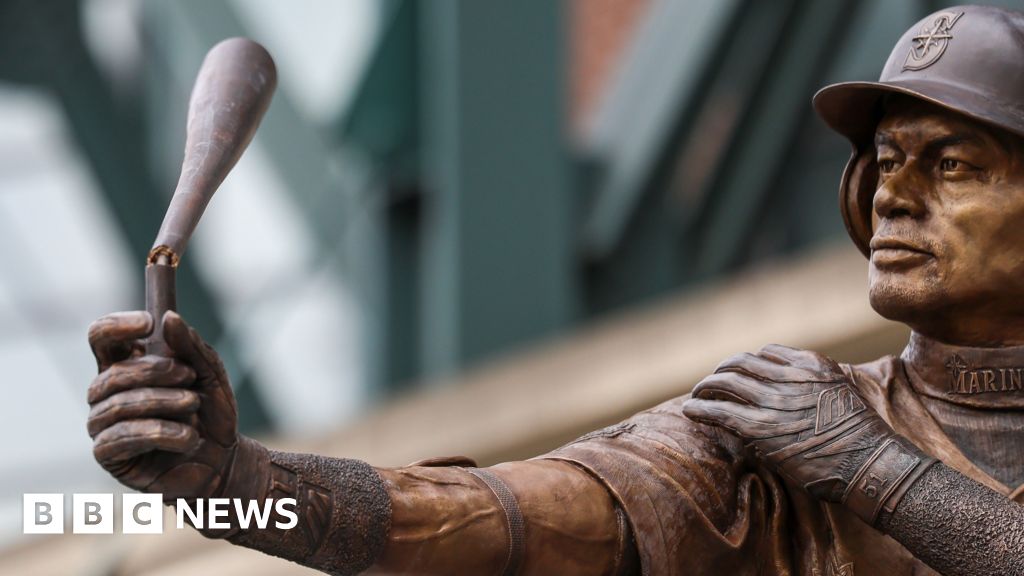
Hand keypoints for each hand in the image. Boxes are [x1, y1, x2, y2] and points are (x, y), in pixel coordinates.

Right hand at [87, 310, 239, 499]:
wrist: (224, 461)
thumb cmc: (212, 415)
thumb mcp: (210, 375)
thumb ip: (190, 347)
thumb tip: (168, 318)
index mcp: (125, 366)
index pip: (101, 337)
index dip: (118, 326)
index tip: (149, 323)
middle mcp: (106, 394)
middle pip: (113, 372)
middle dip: (156, 371)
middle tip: (190, 376)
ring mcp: (103, 425)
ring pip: (120, 405)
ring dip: (163, 402)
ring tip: (193, 405)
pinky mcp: (108, 455)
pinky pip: (121, 437)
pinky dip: (159, 433)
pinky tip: (187, 437)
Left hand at [683, 345, 933, 523]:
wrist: (871, 463)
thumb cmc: (862, 437)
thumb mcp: (842, 393)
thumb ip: (814, 383)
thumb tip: (787, 387)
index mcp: (811, 364)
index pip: (768, 352)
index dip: (749, 362)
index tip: (741, 371)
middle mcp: (789, 376)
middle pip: (740, 362)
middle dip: (722, 370)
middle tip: (712, 382)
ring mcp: (773, 401)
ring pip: (725, 382)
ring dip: (706, 387)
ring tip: (697, 395)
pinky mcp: (760, 428)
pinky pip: (719, 411)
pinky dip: (700, 408)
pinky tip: (690, 411)